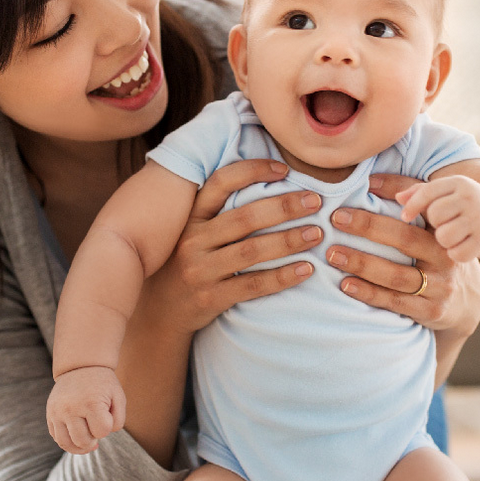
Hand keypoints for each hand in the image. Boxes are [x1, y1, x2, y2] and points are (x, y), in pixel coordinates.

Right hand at [46, 366, 126, 453]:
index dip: (107, 427)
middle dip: (93, 439)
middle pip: (83, 441)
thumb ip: (117, 421)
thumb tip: (97, 441)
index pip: (101, 431)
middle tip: (96, 428)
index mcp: (90, 403)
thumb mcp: (118, 398)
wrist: (81, 366)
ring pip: (66, 444)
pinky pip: (57, 438)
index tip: (106, 416)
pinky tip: (77, 436)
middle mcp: (70, 408)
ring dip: (80, 447)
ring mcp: (57, 412)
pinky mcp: (50, 414)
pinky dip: (68, 442)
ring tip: (88, 442)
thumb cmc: (103, 385)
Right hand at [142, 158, 320, 334]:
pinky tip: (306, 269)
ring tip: (317, 234)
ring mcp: (200, 270)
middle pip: (245, 217)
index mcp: (191, 217)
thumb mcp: (194, 232)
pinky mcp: (211, 298)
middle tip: (316, 201)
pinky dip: (282, 277)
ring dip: (288, 240)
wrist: (162, 311)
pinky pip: (253, 285)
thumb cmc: (189, 262)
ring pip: (251, 251)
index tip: (285, 169)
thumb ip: (220, 210)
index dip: (253, 170)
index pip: (221, 182)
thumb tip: (270, 180)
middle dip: (285, 207)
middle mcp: (193, 240)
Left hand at [324, 173, 479, 337]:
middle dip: (368, 228)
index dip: (389, 198)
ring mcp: (440, 286)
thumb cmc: (434, 251)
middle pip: (405, 240)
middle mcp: (445, 256)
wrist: (464, 298)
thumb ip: (407, 198)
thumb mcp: (429, 224)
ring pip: (397, 275)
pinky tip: (346, 285)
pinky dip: (369, 293)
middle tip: (335, 221)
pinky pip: (395, 302)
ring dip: (362, 264)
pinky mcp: (431, 310)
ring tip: (333, 255)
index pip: (417, 209)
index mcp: (443, 229)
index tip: (352, 198)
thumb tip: (370, 180)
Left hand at [393, 175, 479, 262]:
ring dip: (443, 240)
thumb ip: (418, 192)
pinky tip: (459, 247)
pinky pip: (456, 253)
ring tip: (450, 236)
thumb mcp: (445, 193)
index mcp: (458, 183)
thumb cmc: (461, 206)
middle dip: (434, 223)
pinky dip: (454, 253)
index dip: (412, 205)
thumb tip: (394, 195)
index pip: (428, 192)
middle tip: (441, 224)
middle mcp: (471, 198)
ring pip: (444, 236)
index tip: (405, 216)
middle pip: (435, 214)